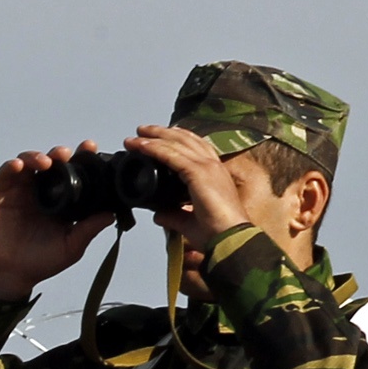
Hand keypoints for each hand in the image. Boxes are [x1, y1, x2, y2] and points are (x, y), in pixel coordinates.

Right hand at [0, 144, 118, 303]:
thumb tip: (113, 214)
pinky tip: (19, 166)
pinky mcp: (0, 194)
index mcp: (61, 199)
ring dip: (37, 156)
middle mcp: (42, 190)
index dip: (82, 158)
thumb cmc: (42, 261)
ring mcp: (20, 190)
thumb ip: (89, 230)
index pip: (73, 172)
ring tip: (46, 162)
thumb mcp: (71, 246)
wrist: (10, 275)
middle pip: (51, 162)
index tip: (90, 147)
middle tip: (66, 154)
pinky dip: (12, 166)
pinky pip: (5, 174)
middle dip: (59, 153)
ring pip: (28, 162)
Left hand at [126, 123, 250, 245]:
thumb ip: (174, 215)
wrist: (230, 239)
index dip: (177, 139)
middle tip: (143, 129)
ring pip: (176, 143)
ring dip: (155, 136)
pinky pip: (171, 155)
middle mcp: (212, 165)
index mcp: (215, 173)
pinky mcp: (198, 172)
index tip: (160, 136)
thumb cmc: (216, 233)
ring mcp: (207, 167)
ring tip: (137, 133)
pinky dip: (155, 148)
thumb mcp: (189, 221)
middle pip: (185, 139)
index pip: (195, 147)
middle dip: (163, 132)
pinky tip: (142, 145)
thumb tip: (158, 214)